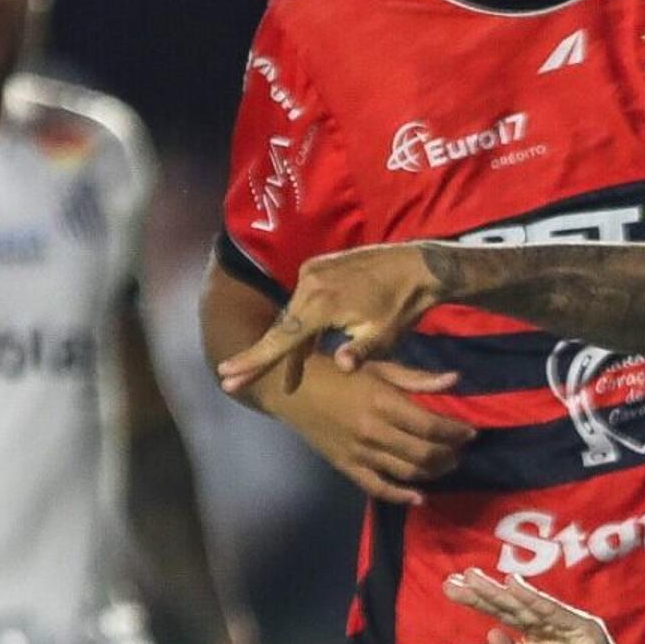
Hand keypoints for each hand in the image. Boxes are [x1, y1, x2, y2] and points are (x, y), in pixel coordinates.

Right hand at [215, 244, 445, 400]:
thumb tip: (342, 366)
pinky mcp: (319, 266)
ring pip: (294, 314)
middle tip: (233, 377)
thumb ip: (360, 351)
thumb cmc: (402, 306)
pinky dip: (303, 322)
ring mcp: (312, 271)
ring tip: (287, 373)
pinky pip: (303, 300)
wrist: (417, 266)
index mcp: (322, 302)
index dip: (255, 358)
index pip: (282, 337)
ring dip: (291, 340)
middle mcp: (309, 282)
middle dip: (265, 355)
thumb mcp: (384, 334)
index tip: (227, 373)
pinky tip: (306, 343)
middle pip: (282, 326)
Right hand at [256, 345, 471, 506]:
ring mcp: (359, 452)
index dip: (455, 432)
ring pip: (406, 472)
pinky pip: (378, 488)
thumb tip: (455, 381)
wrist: (290, 389)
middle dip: (449, 454)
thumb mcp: (377, 367)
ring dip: (433, 472)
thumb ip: (417, 378)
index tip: (470, 431)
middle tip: (460, 450)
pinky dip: (401, 496)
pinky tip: (419, 497)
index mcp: (381, 401)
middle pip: (423, 453)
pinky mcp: (347, 467)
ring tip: (446, 464)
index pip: (429, 425)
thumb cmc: (337, 372)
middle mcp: (372, 430)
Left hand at [441, 569, 644, 643]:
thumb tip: (491, 632)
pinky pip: (555, 613)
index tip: (450, 588)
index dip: (477, 602)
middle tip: (454, 580)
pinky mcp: (586, 630)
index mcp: (535, 640)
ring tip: (474, 578)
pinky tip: (512, 586)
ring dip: (501, 591)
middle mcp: (550, 628)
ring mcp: (568, 627)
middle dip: (482, 592)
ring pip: (529, 605)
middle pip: (511, 605)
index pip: (502, 615)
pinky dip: (534, 599)